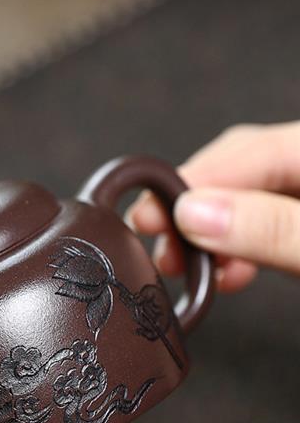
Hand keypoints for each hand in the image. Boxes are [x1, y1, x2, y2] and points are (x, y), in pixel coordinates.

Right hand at [127, 121, 299, 289]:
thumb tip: (195, 213)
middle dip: (192, 205)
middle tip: (153, 234)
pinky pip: (267, 226)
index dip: (195, 179)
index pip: (252, 149)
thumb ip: (270, 227)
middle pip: (243, 168)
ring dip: (208, 233)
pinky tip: (225, 274)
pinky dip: (238, 249)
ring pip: (251, 198)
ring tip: (180, 261)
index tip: (152, 214)